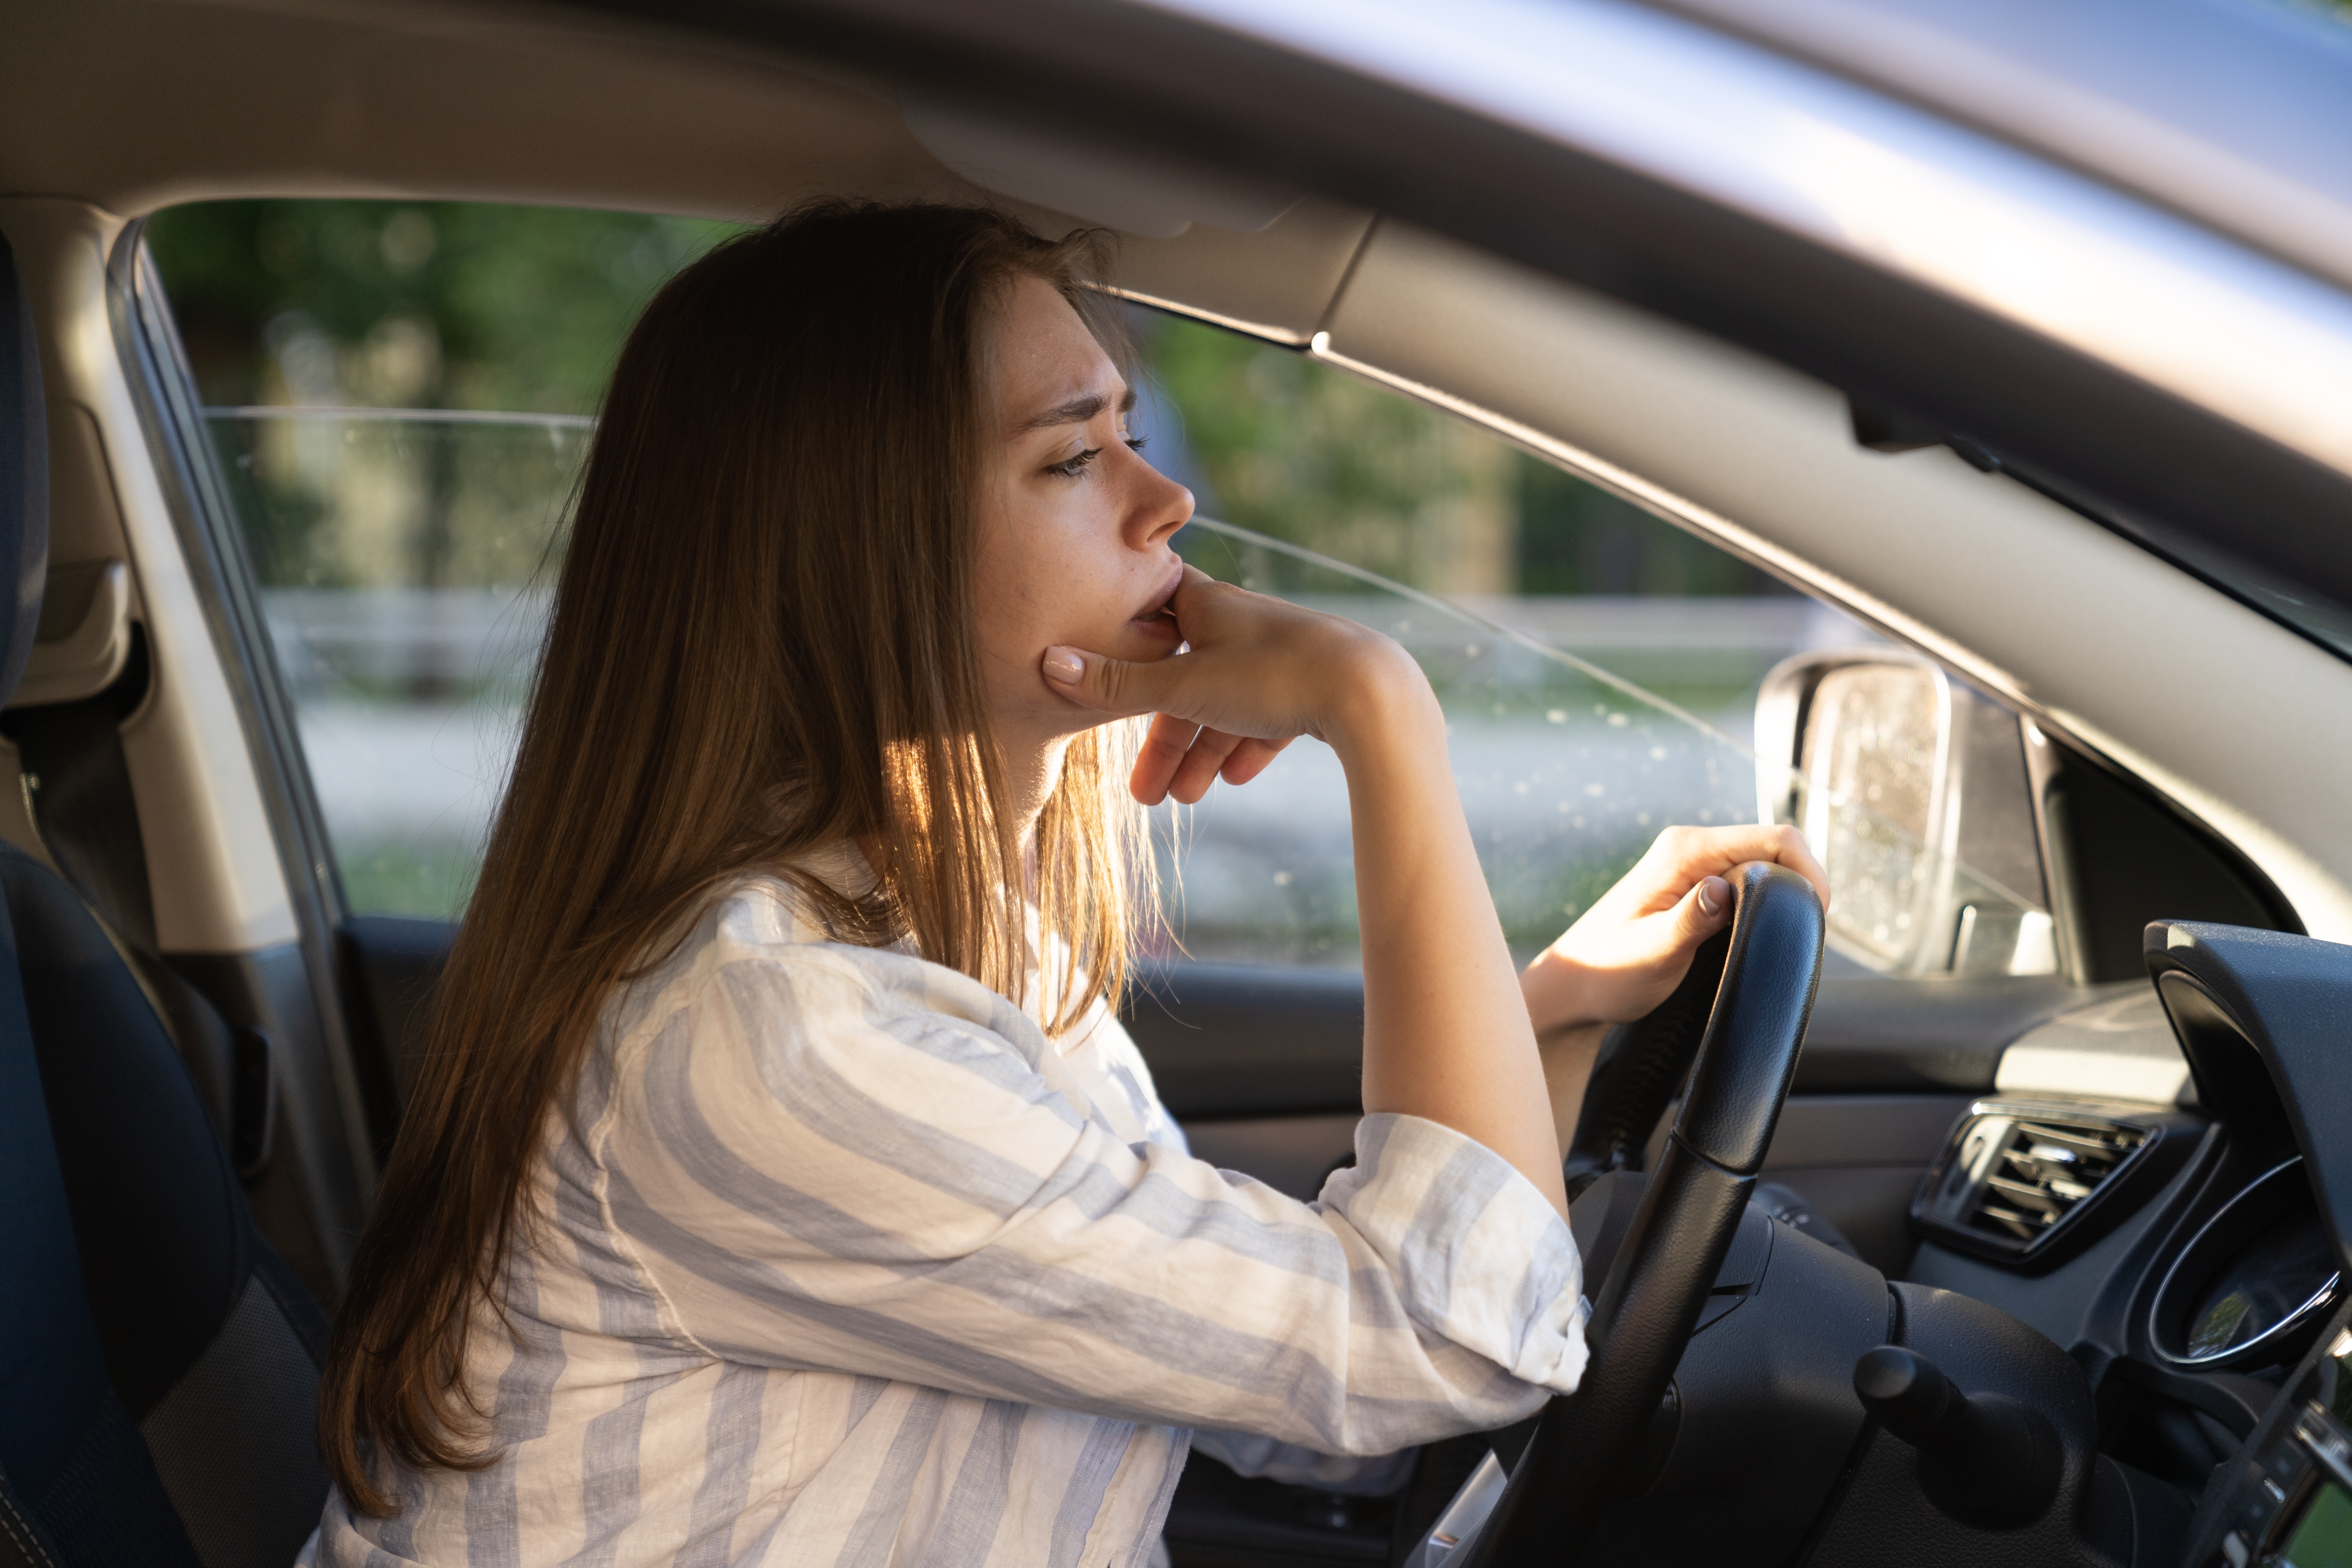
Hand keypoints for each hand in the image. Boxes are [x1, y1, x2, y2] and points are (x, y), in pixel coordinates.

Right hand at [1041, 565, 1420, 803]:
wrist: (1372, 692)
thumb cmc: (1273, 674)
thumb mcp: (1184, 685)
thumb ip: (1117, 684)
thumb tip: (1049, 664)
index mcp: (1206, 606)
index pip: (1152, 617)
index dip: (1125, 646)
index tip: (1103, 677)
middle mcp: (1241, 624)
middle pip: (1186, 680)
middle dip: (1166, 738)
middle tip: (1145, 794)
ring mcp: (1279, 654)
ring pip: (1226, 706)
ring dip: (1203, 753)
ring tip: (1188, 799)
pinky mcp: (1313, 685)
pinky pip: (1268, 717)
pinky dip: (1246, 745)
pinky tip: (1237, 777)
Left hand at [1520, 824, 1829, 1037]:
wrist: (1575, 988)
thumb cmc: (1607, 972)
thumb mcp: (1651, 952)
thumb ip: (1689, 920)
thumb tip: (1724, 890)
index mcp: (1684, 851)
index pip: (1773, 838)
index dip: (1808, 869)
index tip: (1819, 914)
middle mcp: (1692, 849)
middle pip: (1774, 849)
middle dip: (1799, 885)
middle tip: (1803, 933)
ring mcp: (1694, 868)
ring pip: (1763, 868)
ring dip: (1782, 897)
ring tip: (1784, 937)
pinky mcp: (1696, 889)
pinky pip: (1746, 885)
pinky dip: (1764, 906)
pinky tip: (1761, 936)